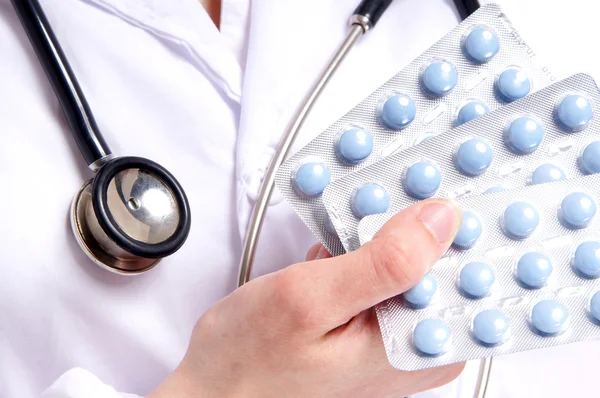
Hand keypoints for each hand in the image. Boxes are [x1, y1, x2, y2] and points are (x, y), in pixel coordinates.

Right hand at [149, 198, 463, 397]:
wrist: (217, 393)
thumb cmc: (250, 362)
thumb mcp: (310, 300)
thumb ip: (382, 262)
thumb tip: (440, 218)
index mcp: (417, 347)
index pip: (466, 268)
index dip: (452, 218)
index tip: (429, 182)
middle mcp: (417, 346)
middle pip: (439, 260)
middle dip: (404, 224)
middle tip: (367, 206)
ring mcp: (396, 335)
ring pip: (409, 260)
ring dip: (376, 236)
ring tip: (336, 241)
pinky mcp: (375, 325)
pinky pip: (385, 273)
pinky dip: (360, 251)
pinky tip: (331, 255)